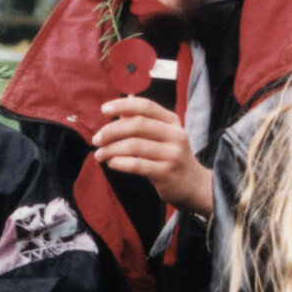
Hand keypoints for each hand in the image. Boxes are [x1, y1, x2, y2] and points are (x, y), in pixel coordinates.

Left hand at [93, 96, 214, 215]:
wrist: (194, 186)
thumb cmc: (171, 158)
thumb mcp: (164, 136)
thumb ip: (144, 123)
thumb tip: (119, 112)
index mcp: (172, 121)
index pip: (145, 106)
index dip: (123, 105)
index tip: (104, 109)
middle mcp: (175, 135)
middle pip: (137, 124)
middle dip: (111, 131)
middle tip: (96, 140)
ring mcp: (172, 154)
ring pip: (134, 145)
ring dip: (111, 149)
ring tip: (100, 155)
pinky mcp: (166, 173)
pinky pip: (137, 165)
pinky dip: (119, 162)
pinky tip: (111, 163)